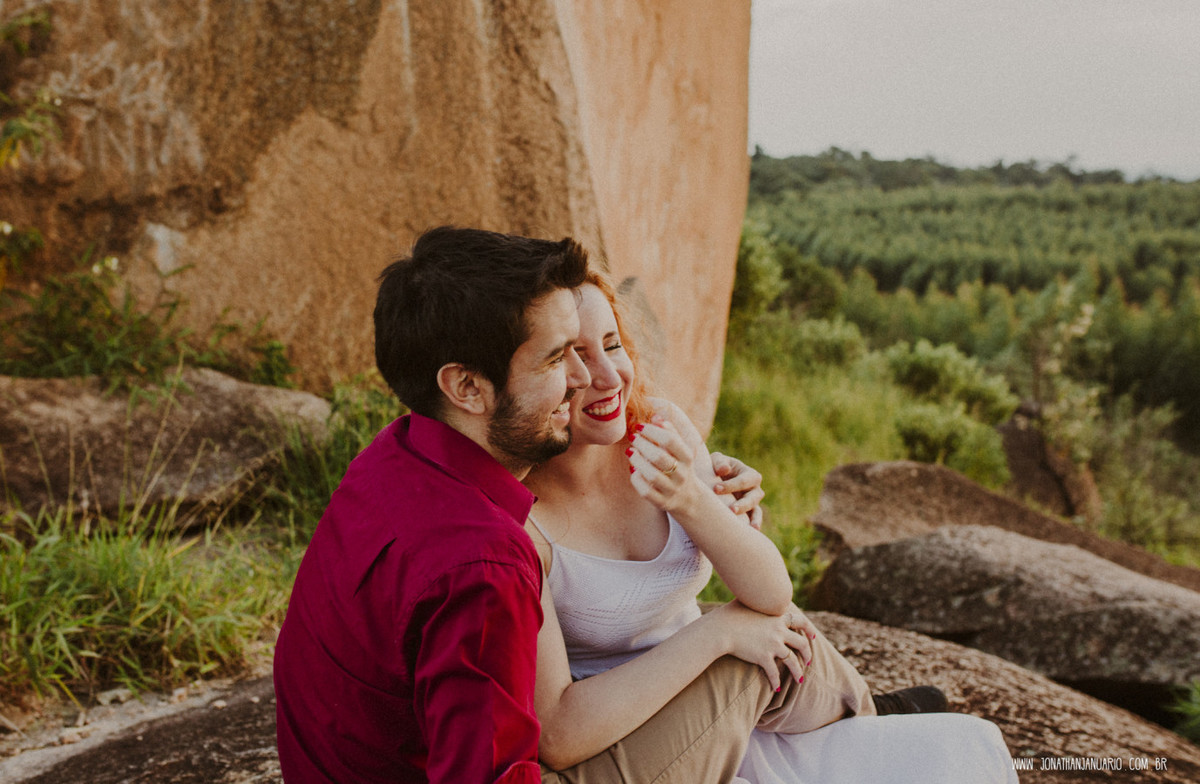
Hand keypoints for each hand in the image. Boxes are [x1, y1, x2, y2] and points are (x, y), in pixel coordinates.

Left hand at [627, 417, 702, 513]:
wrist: (690, 498)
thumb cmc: (680, 466)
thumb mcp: (681, 450)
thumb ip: (670, 432)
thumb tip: (656, 416)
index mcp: (688, 457)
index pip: (670, 440)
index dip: (653, 431)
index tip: (640, 426)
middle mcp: (682, 474)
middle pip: (659, 457)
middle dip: (643, 444)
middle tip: (633, 437)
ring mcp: (672, 490)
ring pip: (652, 475)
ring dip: (637, 461)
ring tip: (630, 451)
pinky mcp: (662, 502)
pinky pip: (646, 492)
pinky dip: (637, 479)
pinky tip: (633, 470)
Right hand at [702, 602, 816, 691]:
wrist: (720, 629)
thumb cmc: (729, 614)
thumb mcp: (747, 602)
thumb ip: (756, 601)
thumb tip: (755, 593)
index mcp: (777, 617)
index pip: (801, 621)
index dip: (809, 629)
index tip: (813, 637)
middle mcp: (779, 631)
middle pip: (801, 643)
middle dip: (807, 653)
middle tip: (808, 661)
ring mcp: (773, 645)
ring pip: (793, 661)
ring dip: (798, 671)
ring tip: (799, 679)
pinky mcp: (764, 657)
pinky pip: (774, 673)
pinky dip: (776, 681)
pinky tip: (776, 688)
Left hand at [710, 452, 765, 529]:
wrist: (712, 482)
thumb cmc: (715, 468)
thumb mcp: (717, 461)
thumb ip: (720, 462)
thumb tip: (724, 470)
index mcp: (749, 474)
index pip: (745, 479)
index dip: (731, 484)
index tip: (716, 489)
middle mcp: (754, 489)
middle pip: (753, 497)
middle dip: (743, 503)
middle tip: (731, 509)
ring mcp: (752, 503)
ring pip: (756, 510)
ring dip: (752, 518)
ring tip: (748, 527)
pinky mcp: (748, 514)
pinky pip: (753, 521)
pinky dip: (754, 526)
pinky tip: (752, 533)